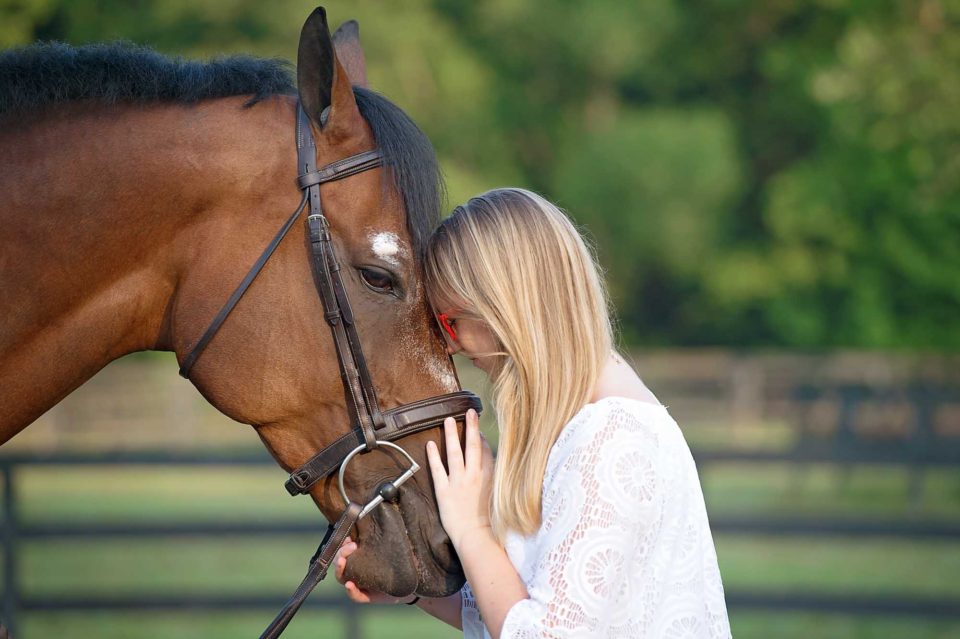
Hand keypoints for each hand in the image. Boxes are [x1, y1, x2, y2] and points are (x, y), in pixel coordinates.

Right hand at [333, 537, 416, 604]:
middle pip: (339, 561)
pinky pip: (355, 595)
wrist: (409, 585)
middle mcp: (356, 570)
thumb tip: (387, 517)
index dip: (342, 543)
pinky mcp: (366, 596)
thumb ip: (389, 536)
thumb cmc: (398, 563)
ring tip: (343, 562)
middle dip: (342, 552)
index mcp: (359, 556)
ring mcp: (359, 584)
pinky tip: (350, 584)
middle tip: (352, 546)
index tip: (348, 536)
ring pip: (342, 577)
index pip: (344, 549)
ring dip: (340, 569)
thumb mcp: (392, 548)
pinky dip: (351, 590)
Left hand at [426, 409, 494, 549]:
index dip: (481, 438)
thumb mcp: (500, 499)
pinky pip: (438, 469)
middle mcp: (475, 476)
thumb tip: (494, 470)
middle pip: (473, 446)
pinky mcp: (444, 491)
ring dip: (452, 435)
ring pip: (455, 453)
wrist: (477, 537)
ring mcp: (459, 482)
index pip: (486, 452)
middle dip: (471, 427)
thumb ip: (496, 482)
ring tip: (448, 419)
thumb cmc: (490, 523)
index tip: (477, 429)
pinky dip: (433, 456)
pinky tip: (431, 444)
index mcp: (490, 478)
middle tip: (469, 411)